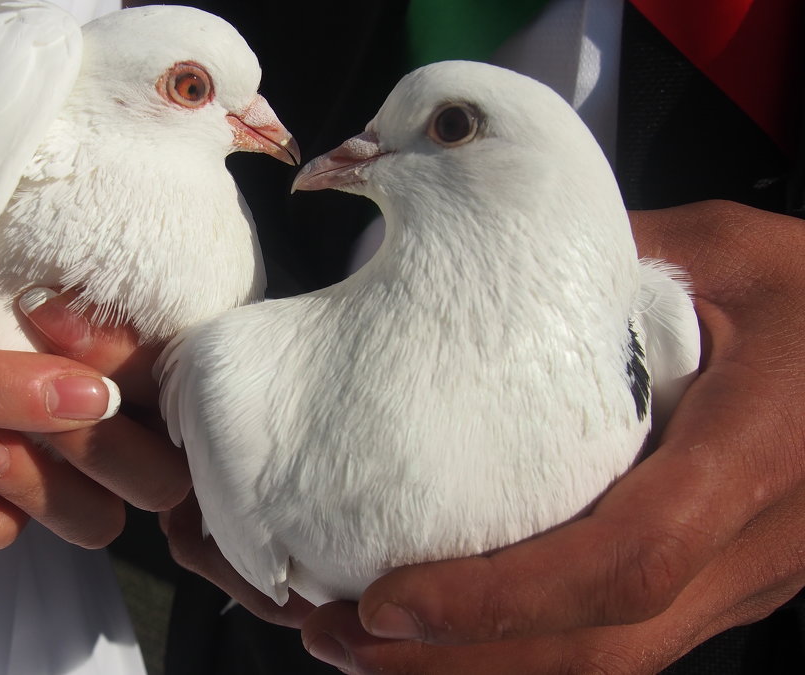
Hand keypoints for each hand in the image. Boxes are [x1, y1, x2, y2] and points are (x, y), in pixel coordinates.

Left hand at [297, 201, 804, 672]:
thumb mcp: (725, 253)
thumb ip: (610, 261)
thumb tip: (477, 261)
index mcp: (753, 456)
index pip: (624, 560)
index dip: (502, 598)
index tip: (393, 602)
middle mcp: (752, 546)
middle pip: (601, 652)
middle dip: (460, 664)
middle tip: (340, 639)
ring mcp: (740, 582)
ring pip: (608, 664)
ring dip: (477, 672)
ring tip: (363, 649)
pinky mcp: (719, 587)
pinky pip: (619, 643)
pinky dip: (521, 653)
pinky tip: (445, 637)